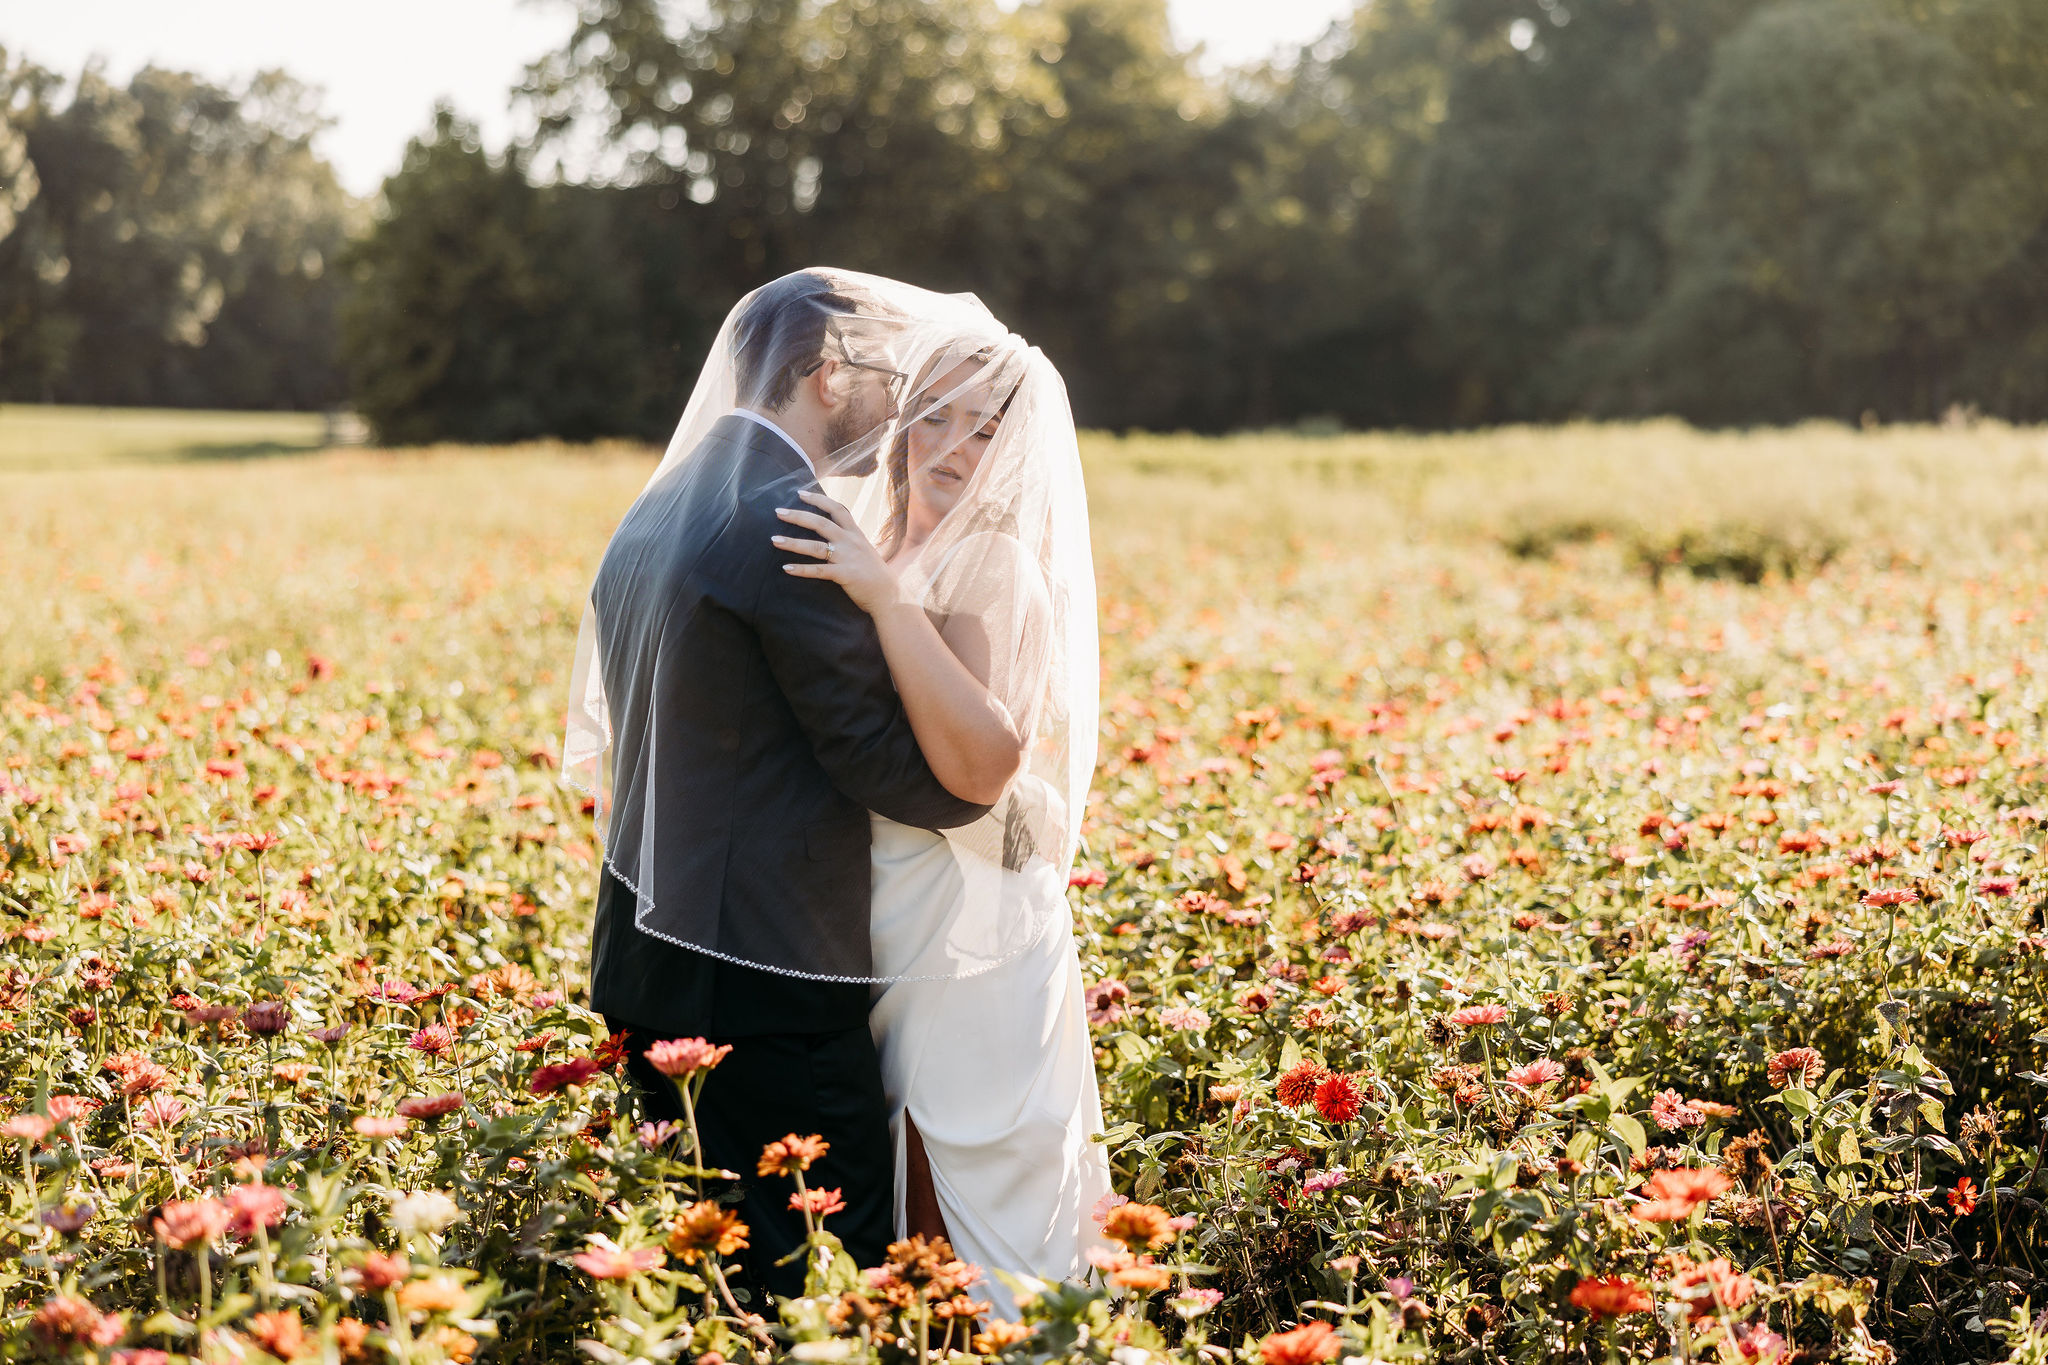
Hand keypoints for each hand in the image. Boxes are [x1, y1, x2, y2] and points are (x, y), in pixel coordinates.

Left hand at [773, 490, 904, 613]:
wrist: (889, 595)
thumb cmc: (875, 574)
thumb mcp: (865, 550)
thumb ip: (850, 541)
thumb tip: (833, 535)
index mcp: (856, 534)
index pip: (837, 509)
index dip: (818, 500)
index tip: (800, 493)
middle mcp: (850, 542)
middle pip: (821, 523)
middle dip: (798, 516)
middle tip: (779, 512)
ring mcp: (847, 558)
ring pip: (815, 547)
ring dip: (793, 543)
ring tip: (775, 540)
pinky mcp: (844, 575)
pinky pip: (819, 571)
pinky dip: (801, 569)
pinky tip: (786, 568)